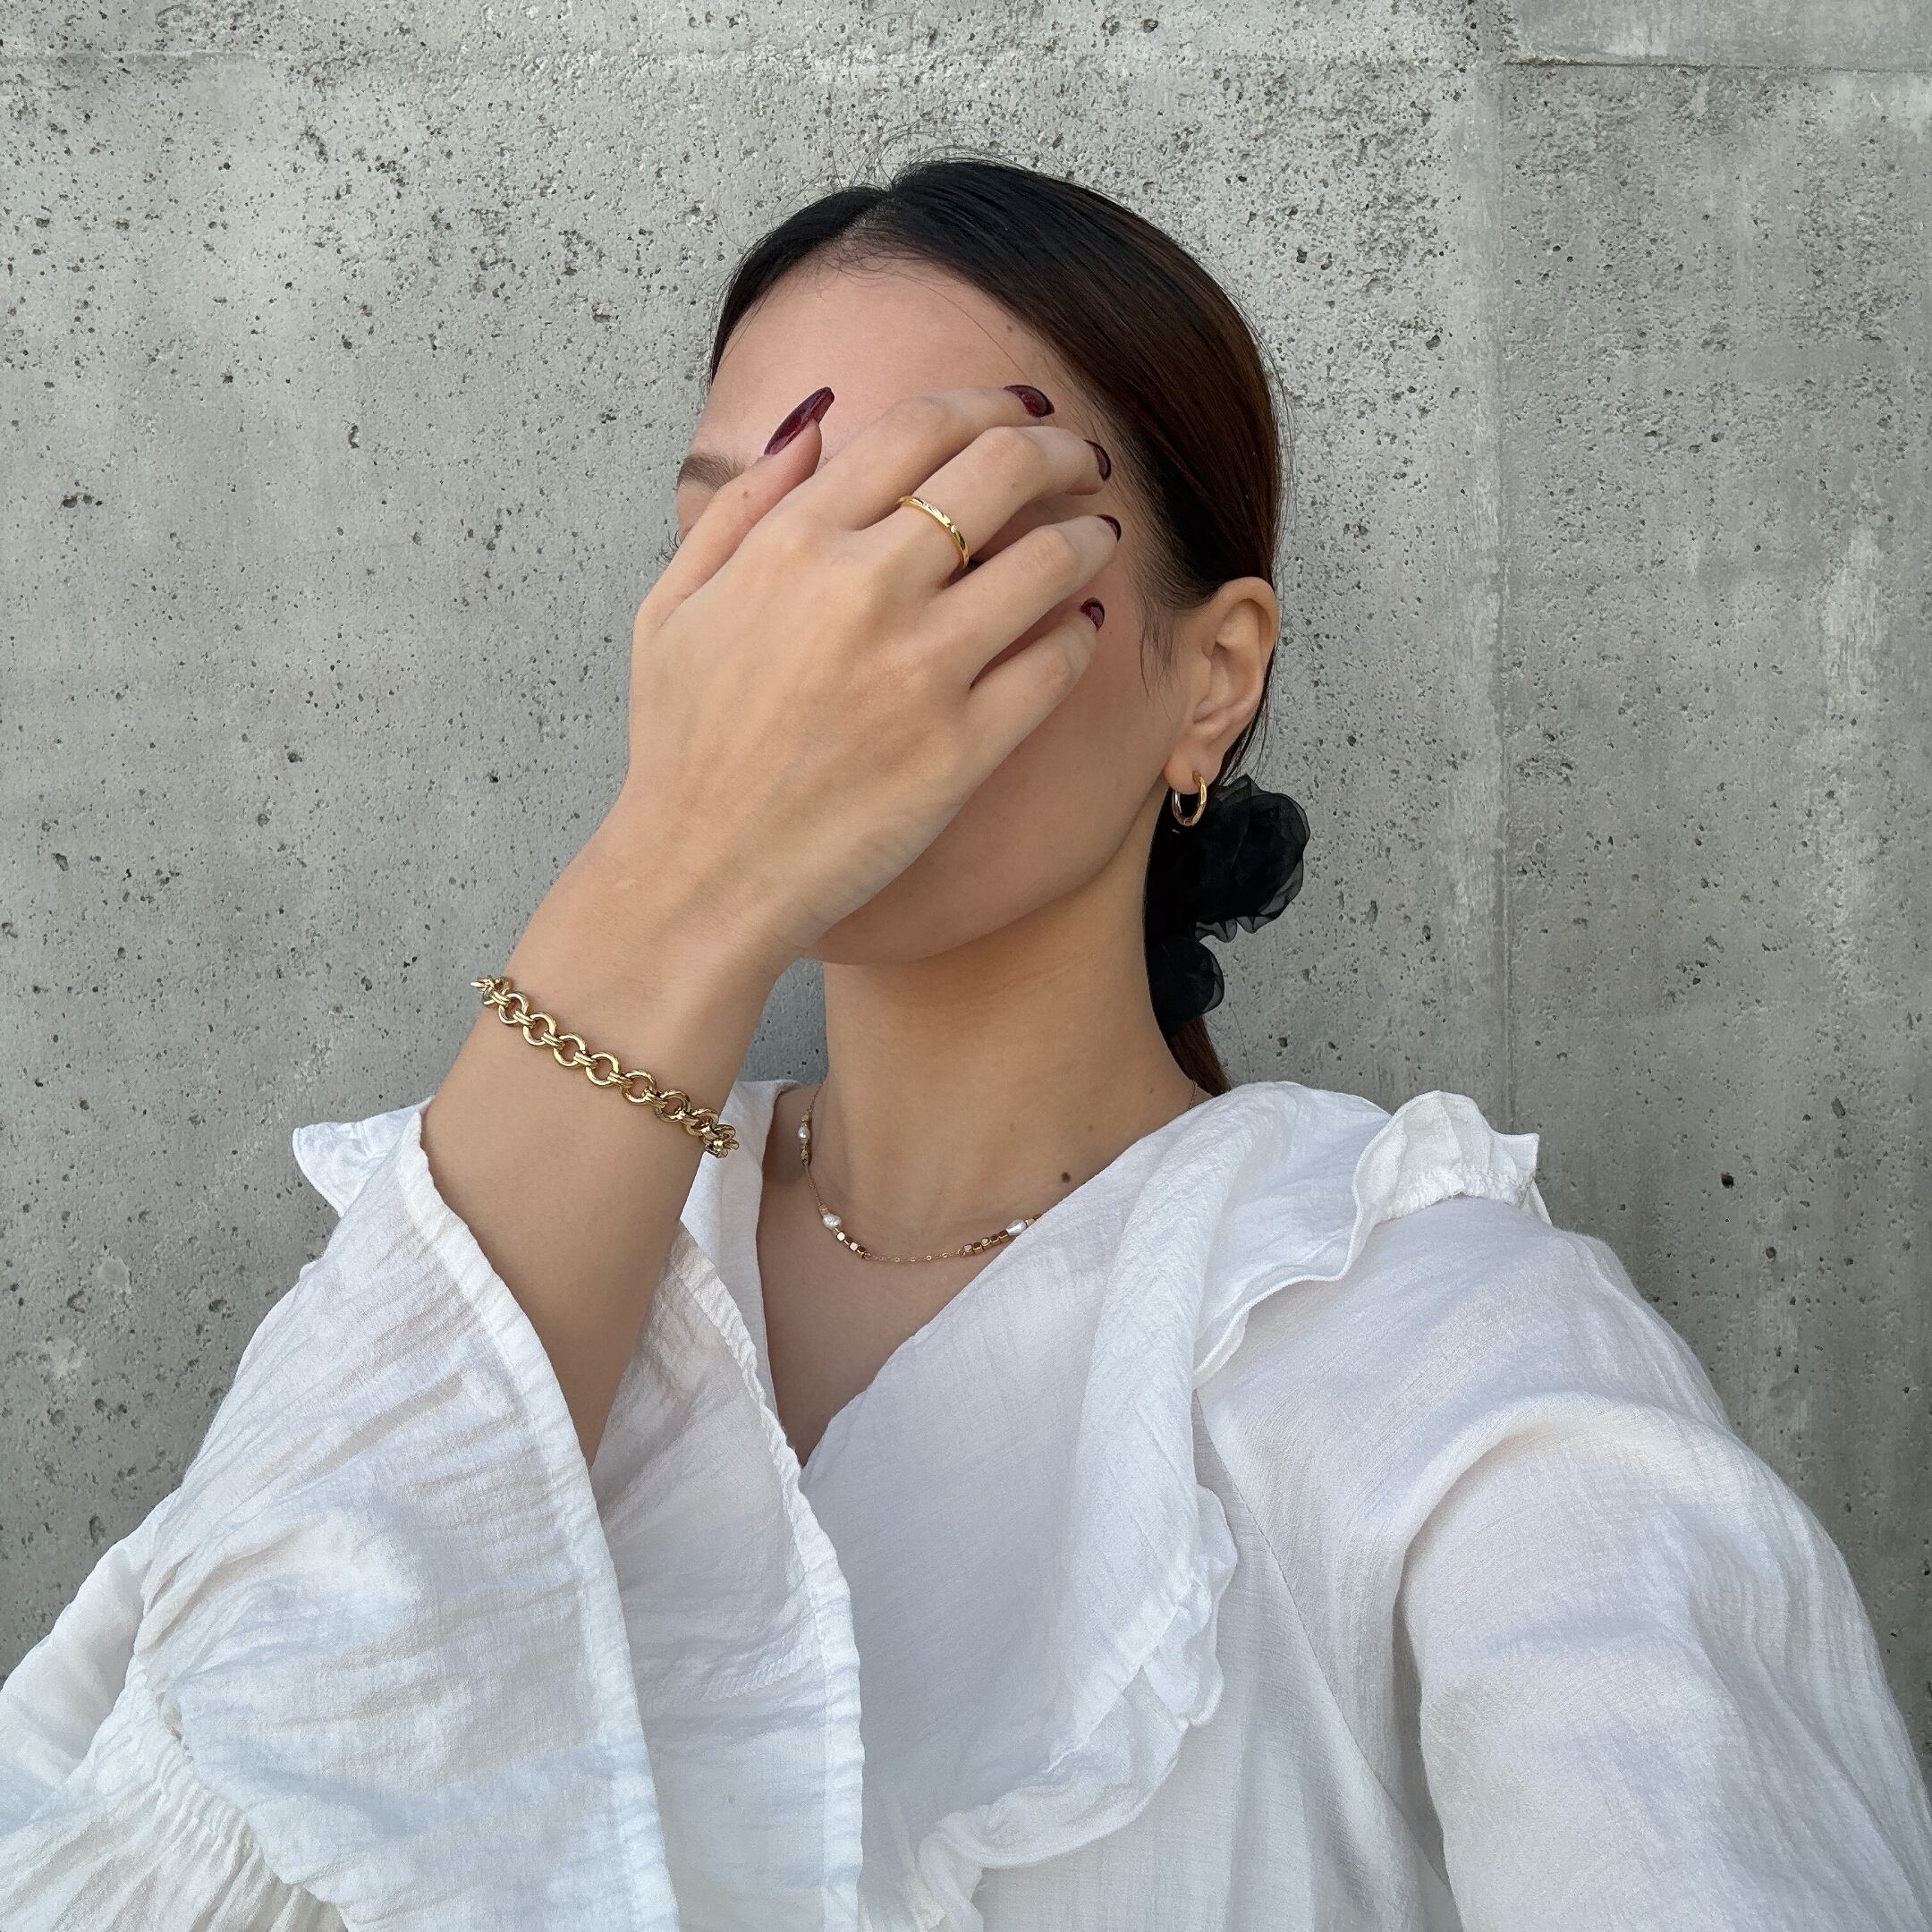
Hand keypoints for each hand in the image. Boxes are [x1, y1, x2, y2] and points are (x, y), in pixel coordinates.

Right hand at [608, 381, 1117, 977]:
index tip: (1021, 413)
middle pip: (1003, 468)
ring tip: (1095, 539)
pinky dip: (1081, 634)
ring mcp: (920, 669)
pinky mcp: (962, 747)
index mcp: (793, 542)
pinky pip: (1058, 664)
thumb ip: (742, 504)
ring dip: (1088, 536)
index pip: (921, 426)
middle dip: (1061, 451)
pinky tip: (1077, 629)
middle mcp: (864, 589)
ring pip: (1052, 559)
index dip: (990, 403)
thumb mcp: (672, 604)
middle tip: (1083, 463)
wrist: (702, 877)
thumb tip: (818, 421)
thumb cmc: (682, 746)